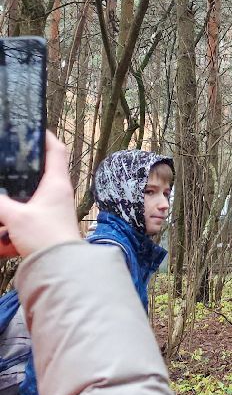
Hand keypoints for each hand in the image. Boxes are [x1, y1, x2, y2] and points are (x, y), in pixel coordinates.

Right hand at [0, 133, 80, 258]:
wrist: (62, 268)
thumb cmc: (46, 238)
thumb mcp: (16, 216)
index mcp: (56, 184)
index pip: (55, 151)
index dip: (44, 136)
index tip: (31, 126)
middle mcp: (56, 195)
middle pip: (37, 174)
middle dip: (17, 172)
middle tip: (4, 164)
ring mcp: (51, 211)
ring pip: (25, 199)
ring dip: (8, 208)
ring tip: (5, 219)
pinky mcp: (43, 227)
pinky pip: (21, 221)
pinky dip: (7, 229)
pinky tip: (3, 239)